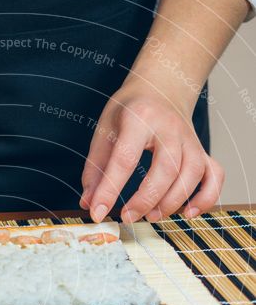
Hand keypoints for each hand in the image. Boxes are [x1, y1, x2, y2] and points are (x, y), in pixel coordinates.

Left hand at [80, 85, 223, 223]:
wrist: (161, 87)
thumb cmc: (130, 111)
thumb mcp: (104, 130)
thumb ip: (95, 168)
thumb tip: (89, 203)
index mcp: (139, 118)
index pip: (124, 158)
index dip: (109, 190)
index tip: (98, 213)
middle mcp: (170, 127)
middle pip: (166, 168)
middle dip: (146, 199)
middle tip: (127, 217)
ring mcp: (190, 139)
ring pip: (191, 174)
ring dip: (172, 201)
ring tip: (150, 216)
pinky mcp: (202, 150)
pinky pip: (214, 176)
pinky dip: (206, 198)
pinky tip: (188, 212)